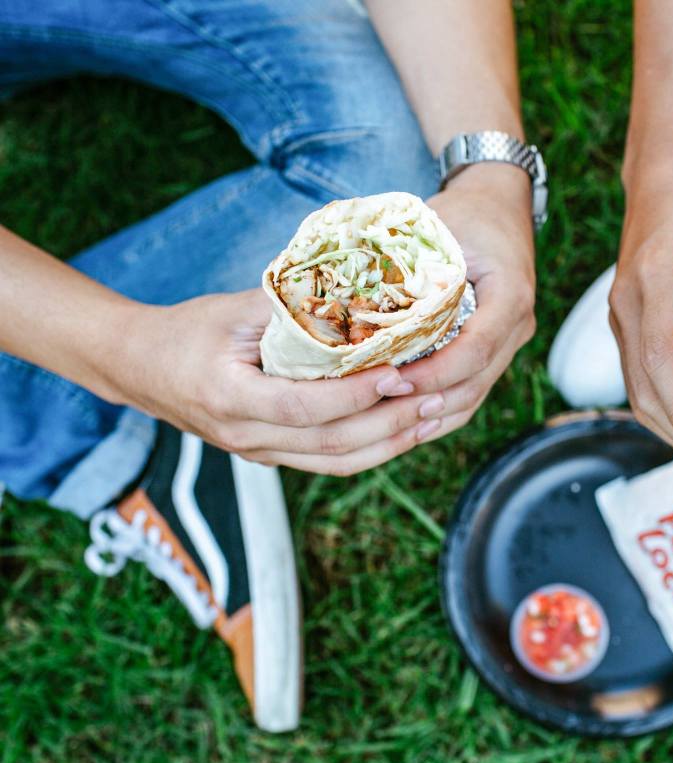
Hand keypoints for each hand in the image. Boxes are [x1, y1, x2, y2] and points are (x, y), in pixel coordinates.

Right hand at [113, 289, 447, 474]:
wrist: (140, 368)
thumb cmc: (187, 331)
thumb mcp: (232, 310)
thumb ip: (291, 307)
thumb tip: (358, 293)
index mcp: (230, 399)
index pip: (305, 407)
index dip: (356, 394)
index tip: (399, 372)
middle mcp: (246, 438)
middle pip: (331, 445)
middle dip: (390, 423)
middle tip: (435, 397)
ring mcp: (259, 454)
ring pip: (335, 462)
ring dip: (390, 443)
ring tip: (431, 416)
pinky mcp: (271, 456)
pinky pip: (328, 462)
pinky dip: (369, 448)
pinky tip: (403, 429)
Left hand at [397, 162, 536, 440]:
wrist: (499, 204)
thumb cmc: (465, 213)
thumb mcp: (439, 230)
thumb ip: (410, 265)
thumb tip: (348, 296)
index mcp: (511, 294)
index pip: (476, 349)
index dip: (434, 373)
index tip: (391, 380)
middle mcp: (518, 325)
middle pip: (474, 383)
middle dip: (424, 401)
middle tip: (375, 410)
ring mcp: (510, 342)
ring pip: (473, 396)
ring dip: (429, 414)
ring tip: (382, 423)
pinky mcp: (496, 352)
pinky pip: (470, 391)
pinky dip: (438, 408)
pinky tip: (403, 421)